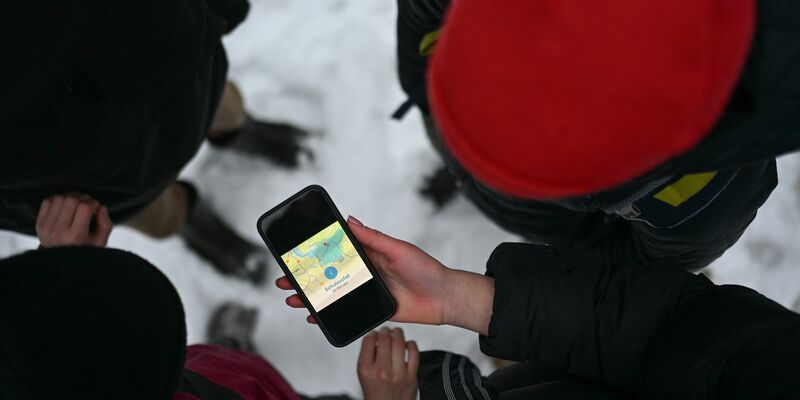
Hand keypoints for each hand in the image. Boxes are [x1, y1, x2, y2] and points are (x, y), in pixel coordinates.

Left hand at [36, 194, 111, 247]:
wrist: (59, 263)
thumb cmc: (83, 251)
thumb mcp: (100, 243)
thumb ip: (106, 225)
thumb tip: (101, 208)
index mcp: (75, 236)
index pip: (85, 208)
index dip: (93, 203)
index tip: (96, 208)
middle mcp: (59, 231)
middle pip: (72, 200)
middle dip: (83, 198)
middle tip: (87, 205)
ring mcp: (46, 227)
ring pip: (60, 198)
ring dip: (70, 198)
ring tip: (76, 205)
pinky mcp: (39, 224)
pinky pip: (48, 201)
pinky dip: (58, 200)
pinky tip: (64, 207)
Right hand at [276, 217, 494, 334]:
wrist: (444, 298)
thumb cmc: (426, 269)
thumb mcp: (398, 249)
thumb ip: (373, 238)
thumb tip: (350, 219)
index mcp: (368, 254)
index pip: (336, 252)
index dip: (314, 253)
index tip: (294, 253)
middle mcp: (364, 273)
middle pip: (328, 275)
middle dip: (304, 278)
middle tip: (284, 280)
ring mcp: (365, 292)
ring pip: (332, 295)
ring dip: (311, 297)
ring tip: (293, 300)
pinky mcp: (371, 311)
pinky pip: (345, 314)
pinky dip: (327, 315)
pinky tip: (313, 318)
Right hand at [358, 327, 418, 399]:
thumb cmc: (376, 394)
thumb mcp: (363, 376)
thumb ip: (367, 357)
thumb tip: (375, 338)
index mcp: (366, 369)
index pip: (368, 340)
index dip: (372, 333)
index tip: (375, 334)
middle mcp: (382, 371)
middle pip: (385, 338)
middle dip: (386, 330)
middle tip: (386, 331)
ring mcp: (398, 374)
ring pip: (400, 342)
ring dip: (398, 334)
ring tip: (397, 334)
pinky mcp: (412, 377)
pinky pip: (414, 353)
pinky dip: (411, 344)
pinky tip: (408, 344)